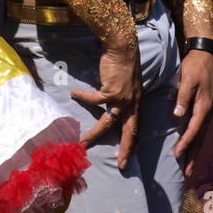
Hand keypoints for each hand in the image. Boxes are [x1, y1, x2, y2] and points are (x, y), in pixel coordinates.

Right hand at [71, 38, 140, 169]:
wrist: (123, 48)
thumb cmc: (125, 63)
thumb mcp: (130, 83)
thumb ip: (125, 95)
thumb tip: (114, 102)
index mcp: (137, 103)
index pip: (137, 126)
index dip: (133, 141)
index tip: (131, 154)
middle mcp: (133, 103)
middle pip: (129, 131)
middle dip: (126, 149)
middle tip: (122, 164)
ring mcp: (122, 99)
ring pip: (108, 122)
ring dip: (94, 133)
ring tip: (82, 142)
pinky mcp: (111, 91)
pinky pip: (94, 100)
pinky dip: (83, 97)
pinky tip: (75, 93)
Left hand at [172, 49, 212, 176]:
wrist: (205, 55)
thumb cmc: (194, 67)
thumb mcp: (187, 80)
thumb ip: (182, 99)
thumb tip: (178, 117)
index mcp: (204, 106)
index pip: (194, 130)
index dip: (186, 143)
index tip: (177, 154)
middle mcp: (208, 112)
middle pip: (200, 138)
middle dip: (194, 156)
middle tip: (187, 173)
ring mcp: (208, 111)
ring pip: (201, 136)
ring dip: (195, 152)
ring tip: (189, 167)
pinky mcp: (205, 109)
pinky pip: (201, 130)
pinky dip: (196, 141)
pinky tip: (191, 148)